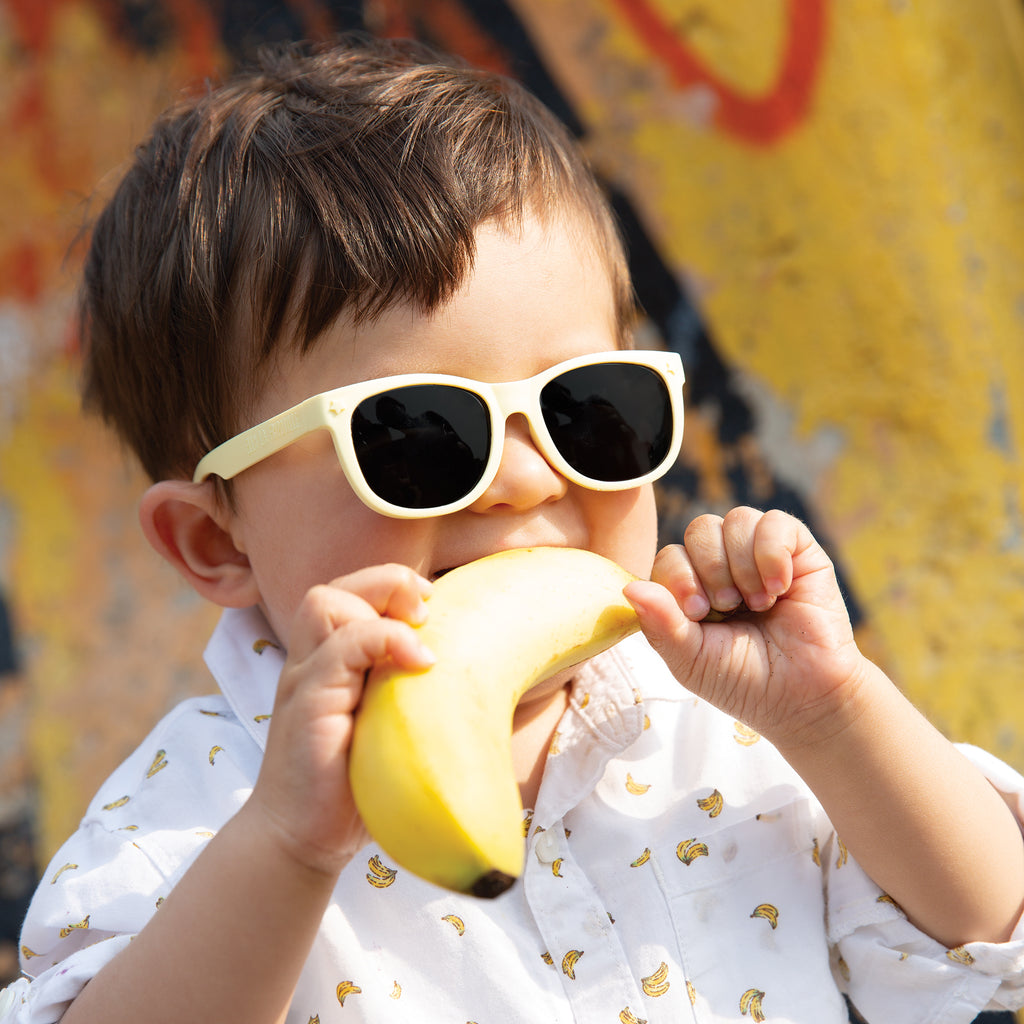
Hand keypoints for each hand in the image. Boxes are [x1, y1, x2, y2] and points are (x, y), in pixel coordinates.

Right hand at [247, 565, 434, 875]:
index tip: (434, 607)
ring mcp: (305, 680)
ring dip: (382, 606)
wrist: (301, 838)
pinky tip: (420, 664)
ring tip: (422, 637)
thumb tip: (482, 674)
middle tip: (428, 610)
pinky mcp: (306, 705)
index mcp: (330, 662)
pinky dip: (383, 641)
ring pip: (327, 603)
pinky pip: (339, 649)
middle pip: (335, 588)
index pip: (350, 593)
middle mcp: (312, 662)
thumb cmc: (352, 784)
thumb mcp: (389, 724)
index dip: (392, 586)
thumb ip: (409, 689)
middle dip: (387, 583)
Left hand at [626, 507, 869, 748]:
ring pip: (735, 520)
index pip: (670, 556)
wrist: (804, 697)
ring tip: (757, 603)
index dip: (678, 577)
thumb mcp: (690, 659)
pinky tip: (779, 588)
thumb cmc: (742, 680)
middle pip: (699, 530)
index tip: (698, 612)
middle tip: (728, 606)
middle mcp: (723, 565)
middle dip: (710, 569)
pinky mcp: (798, 551)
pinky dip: (772, 553)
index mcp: (691, 588)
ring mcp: (759, 554)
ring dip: (742, 564)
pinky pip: (775, 522)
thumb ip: (660, 624)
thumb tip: (629, 588)